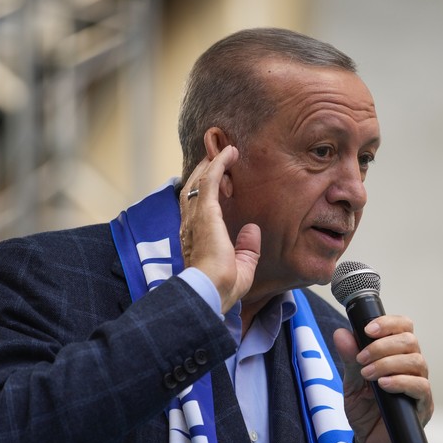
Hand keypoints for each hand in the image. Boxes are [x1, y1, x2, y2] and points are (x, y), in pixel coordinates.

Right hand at [180, 145, 260, 312]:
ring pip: (199, 181)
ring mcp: (195, 217)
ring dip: (211, 164)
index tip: (219, 180)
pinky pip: (210, 179)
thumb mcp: (241, 266)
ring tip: (225, 151)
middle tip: (216, 156)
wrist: (212, 290)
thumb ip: (247, 248)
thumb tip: (252, 229)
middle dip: (204, 171)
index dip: (205, 192)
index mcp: (196, 239)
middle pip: (193, 189)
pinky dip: (219, 164)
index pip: (197, 209)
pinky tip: (230, 152)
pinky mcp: (205, 211)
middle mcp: (190, 225)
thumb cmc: (222, 287)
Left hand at [333, 315, 432, 442]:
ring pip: (416, 361)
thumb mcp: (351, 382)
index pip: (403, 328)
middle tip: (361, 359)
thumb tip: (342, 333)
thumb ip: (349, 358)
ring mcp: (420, 386)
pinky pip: (420, 386)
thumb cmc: (365, 411)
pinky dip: (400, 381)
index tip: (367, 329)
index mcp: (397, 356)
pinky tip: (383, 384)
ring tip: (368, 374)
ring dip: (388, 363)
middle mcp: (412, 367)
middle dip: (382, 345)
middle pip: (410, 340)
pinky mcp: (423, 406)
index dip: (388, 323)